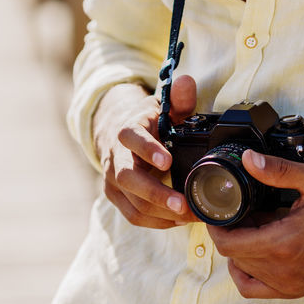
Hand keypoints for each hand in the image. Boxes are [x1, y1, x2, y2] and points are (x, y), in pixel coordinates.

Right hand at [93, 76, 196, 228]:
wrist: (121, 135)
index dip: (146, 149)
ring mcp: (113, 180)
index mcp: (127, 130)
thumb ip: (179, 97)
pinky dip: (157, 222)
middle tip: (184, 203)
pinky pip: (134, 215)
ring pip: (132, 202)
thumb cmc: (149, 122)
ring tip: (190, 215)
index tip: (167, 160)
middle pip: (128, 178)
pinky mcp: (117, 197)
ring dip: (161, 212)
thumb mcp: (164, 107)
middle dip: (156, 194)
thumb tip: (187, 82)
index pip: (130, 137)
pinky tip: (178, 220)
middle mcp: (115, 157)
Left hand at [209, 151, 303, 297]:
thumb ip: (276, 171)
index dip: (217, 227)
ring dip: (239, 252)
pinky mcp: (298, 290)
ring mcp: (290, 284)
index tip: (219, 212)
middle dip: (230, 234)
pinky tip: (257, 254)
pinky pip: (257, 290)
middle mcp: (283, 270)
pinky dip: (248, 274)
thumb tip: (247, 160)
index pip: (229, 244)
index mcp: (282, 244)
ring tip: (253, 229)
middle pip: (233, 257)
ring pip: (244, 273)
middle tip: (240, 213)